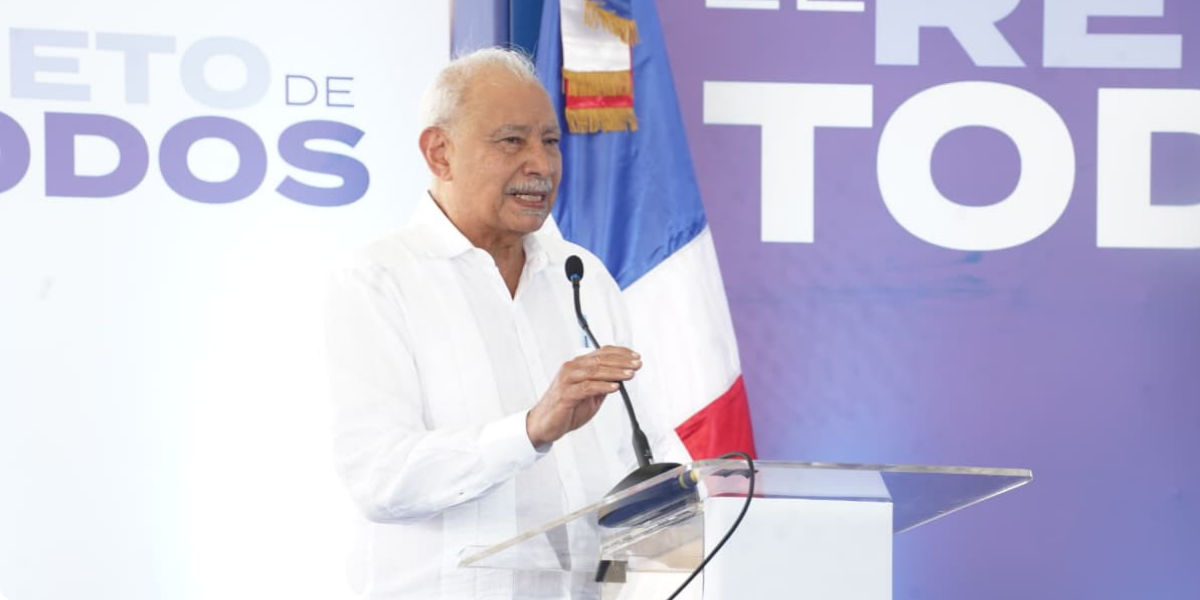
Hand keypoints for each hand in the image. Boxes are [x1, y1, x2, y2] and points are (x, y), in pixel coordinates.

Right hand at [526, 346, 641, 447]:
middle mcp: (571, 368)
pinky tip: (615, 387)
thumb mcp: (590, 395)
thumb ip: (603, 385)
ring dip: (615, 372)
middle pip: (600, 360)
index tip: (635, 357)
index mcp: (577, 365)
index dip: (620, 353)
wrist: (544, 424)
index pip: (601, 353)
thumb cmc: (566, 409)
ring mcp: (567, 380)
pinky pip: (587, 387)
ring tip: (630, 374)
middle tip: (637, 364)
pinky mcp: (565, 394)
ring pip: (594, 371)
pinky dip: (602, 386)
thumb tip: (622, 377)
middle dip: (622, 361)